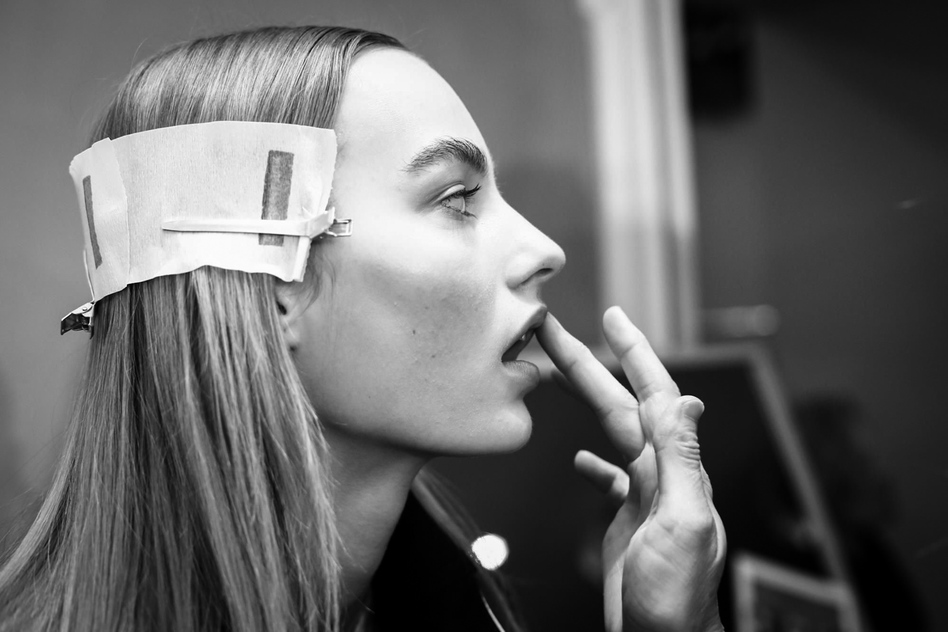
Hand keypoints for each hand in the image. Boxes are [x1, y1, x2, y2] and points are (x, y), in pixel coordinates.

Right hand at [537, 307, 725, 631]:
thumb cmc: (673, 596)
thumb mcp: (682, 521)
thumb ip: (683, 458)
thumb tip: (686, 397)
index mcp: (676, 469)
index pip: (655, 395)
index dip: (634, 353)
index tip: (613, 318)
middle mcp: (663, 475)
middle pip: (621, 405)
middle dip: (589, 364)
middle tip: (554, 332)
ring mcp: (646, 497)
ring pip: (612, 434)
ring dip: (585, 400)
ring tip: (554, 374)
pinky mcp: (629, 521)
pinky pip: (611, 479)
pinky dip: (593, 462)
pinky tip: (577, 459)